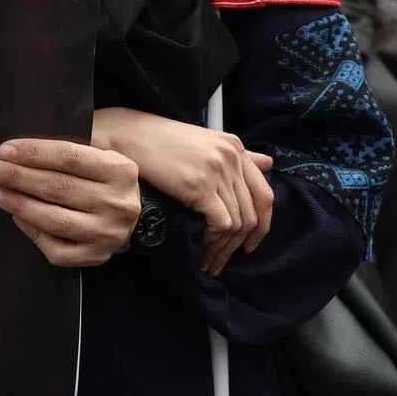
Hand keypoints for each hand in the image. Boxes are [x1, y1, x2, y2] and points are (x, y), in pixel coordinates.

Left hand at [0, 138, 140, 267]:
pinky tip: (16, 216)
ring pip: (56, 220)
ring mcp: (107, 234)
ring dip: (19, 204)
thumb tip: (20, 148)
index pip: (70, 157)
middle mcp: (117, 203)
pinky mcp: (96, 257)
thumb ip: (69, 148)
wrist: (132, 216)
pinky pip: (57, 250)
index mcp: (119, 171)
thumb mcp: (100, 152)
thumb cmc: (102, 177)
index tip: (3, 150)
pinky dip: (32, 232)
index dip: (34, 153)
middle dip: (17, 176)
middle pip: (59, 188)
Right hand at [92, 107, 273, 275]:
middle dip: (239, 244)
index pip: (265, 194)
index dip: (263, 225)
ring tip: (209, 260)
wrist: (128, 135)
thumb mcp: (204, 141)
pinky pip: (221, 223)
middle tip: (223, 260)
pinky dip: (214, 241)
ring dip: (224, 248)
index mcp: (235, 146)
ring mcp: (216, 170)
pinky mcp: (199, 184)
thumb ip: (237, 155)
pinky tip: (200, 248)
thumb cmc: (159, 141)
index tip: (250, 243)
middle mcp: (231, 157)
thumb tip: (268, 163)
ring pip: (237, 222)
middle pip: (252, 213)